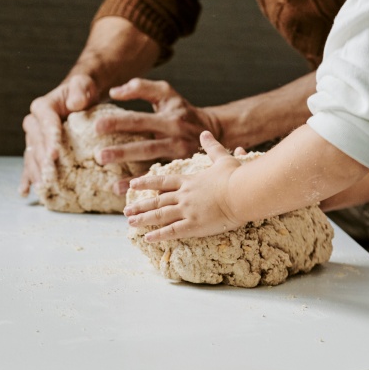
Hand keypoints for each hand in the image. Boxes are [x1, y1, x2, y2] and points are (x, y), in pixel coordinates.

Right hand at [19, 74, 98, 196]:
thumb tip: (75, 103)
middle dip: (43, 160)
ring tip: (41, 187)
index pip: (46, 124)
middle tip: (50, 175)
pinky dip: (27, 178)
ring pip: (32, 156)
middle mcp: (34, 123)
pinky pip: (30, 164)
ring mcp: (34, 138)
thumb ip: (79, 90)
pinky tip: (24, 192)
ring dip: (35, 172)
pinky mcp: (38, 150)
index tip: (55, 154)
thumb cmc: (82, 92)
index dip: (50, 139)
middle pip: (37, 143)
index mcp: (43, 107)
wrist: (79, 99)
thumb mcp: (83, 85)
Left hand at [92, 78, 221, 191]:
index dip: (118, 122)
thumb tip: (114, 92)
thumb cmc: (182, 110)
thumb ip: (140, 87)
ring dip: (132, 178)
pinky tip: (128, 193)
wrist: (215, 130)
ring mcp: (179, 157)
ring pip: (153, 167)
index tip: (97, 126)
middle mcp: (175, 139)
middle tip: (99, 156)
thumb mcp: (166, 93)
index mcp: (169, 119)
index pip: (139, 120)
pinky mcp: (182, 170)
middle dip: (122, 153)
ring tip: (111, 184)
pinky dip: (145, 187)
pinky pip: (161, 181)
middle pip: (145, 147)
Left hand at [124, 132, 241, 240]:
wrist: (243, 192)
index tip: (132, 185)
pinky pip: (172, 231)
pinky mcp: (194, 225)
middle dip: (140, 205)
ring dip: (143, 219)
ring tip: (130, 223)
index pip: (162, 182)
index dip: (146, 183)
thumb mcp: (222, 158)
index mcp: (189, 181)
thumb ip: (212, 147)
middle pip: (157, 200)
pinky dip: (158, 234)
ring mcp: (187, 210)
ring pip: (160, 215)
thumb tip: (205, 132)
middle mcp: (184, 195)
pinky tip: (147, 237)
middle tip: (126, 210)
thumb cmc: (235, 176)